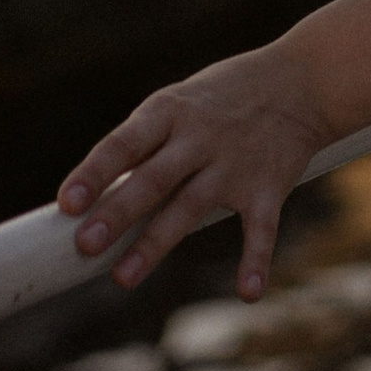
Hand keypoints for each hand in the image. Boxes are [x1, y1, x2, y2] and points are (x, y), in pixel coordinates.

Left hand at [58, 41, 333, 298]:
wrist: (303, 79)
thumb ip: (143, 150)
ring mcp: (236, 163)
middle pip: (153, 178)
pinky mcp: (268, 186)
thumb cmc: (222, 98)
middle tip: (85, 245)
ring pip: (191, 207)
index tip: (67, 203)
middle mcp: (201, 136)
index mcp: (171, 110)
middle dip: (118, 212)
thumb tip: (90, 204)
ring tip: (122, 278)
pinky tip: (248, 292)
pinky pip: (261, 228)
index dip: (95, 171)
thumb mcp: (179, 104)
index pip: (125, 142)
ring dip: (157, 243)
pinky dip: (256, 260)